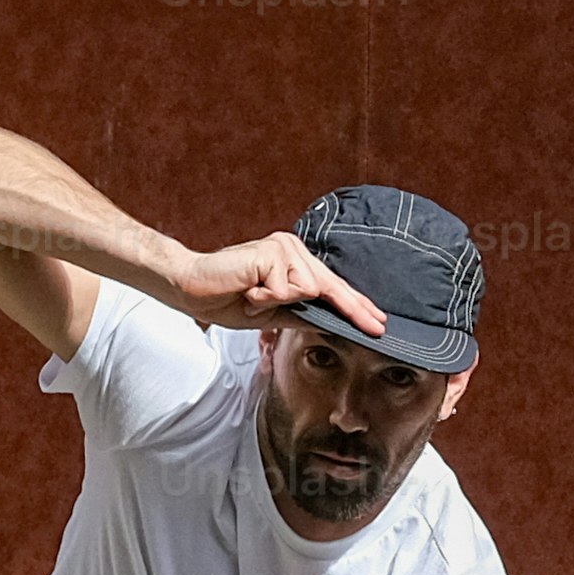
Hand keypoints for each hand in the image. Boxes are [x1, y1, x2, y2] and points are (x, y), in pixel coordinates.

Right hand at [170, 231, 386, 337]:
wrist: (193, 289)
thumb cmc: (230, 299)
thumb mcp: (274, 313)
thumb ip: (301, 315)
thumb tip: (332, 324)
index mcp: (294, 260)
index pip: (330, 285)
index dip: (355, 304)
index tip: (378, 320)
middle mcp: (292, 248)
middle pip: (331, 285)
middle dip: (354, 309)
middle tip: (379, 327)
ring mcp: (283, 247)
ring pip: (309, 290)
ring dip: (279, 303)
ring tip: (252, 296)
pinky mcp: (271, 252)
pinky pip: (286, 290)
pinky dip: (265, 299)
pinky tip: (247, 290)